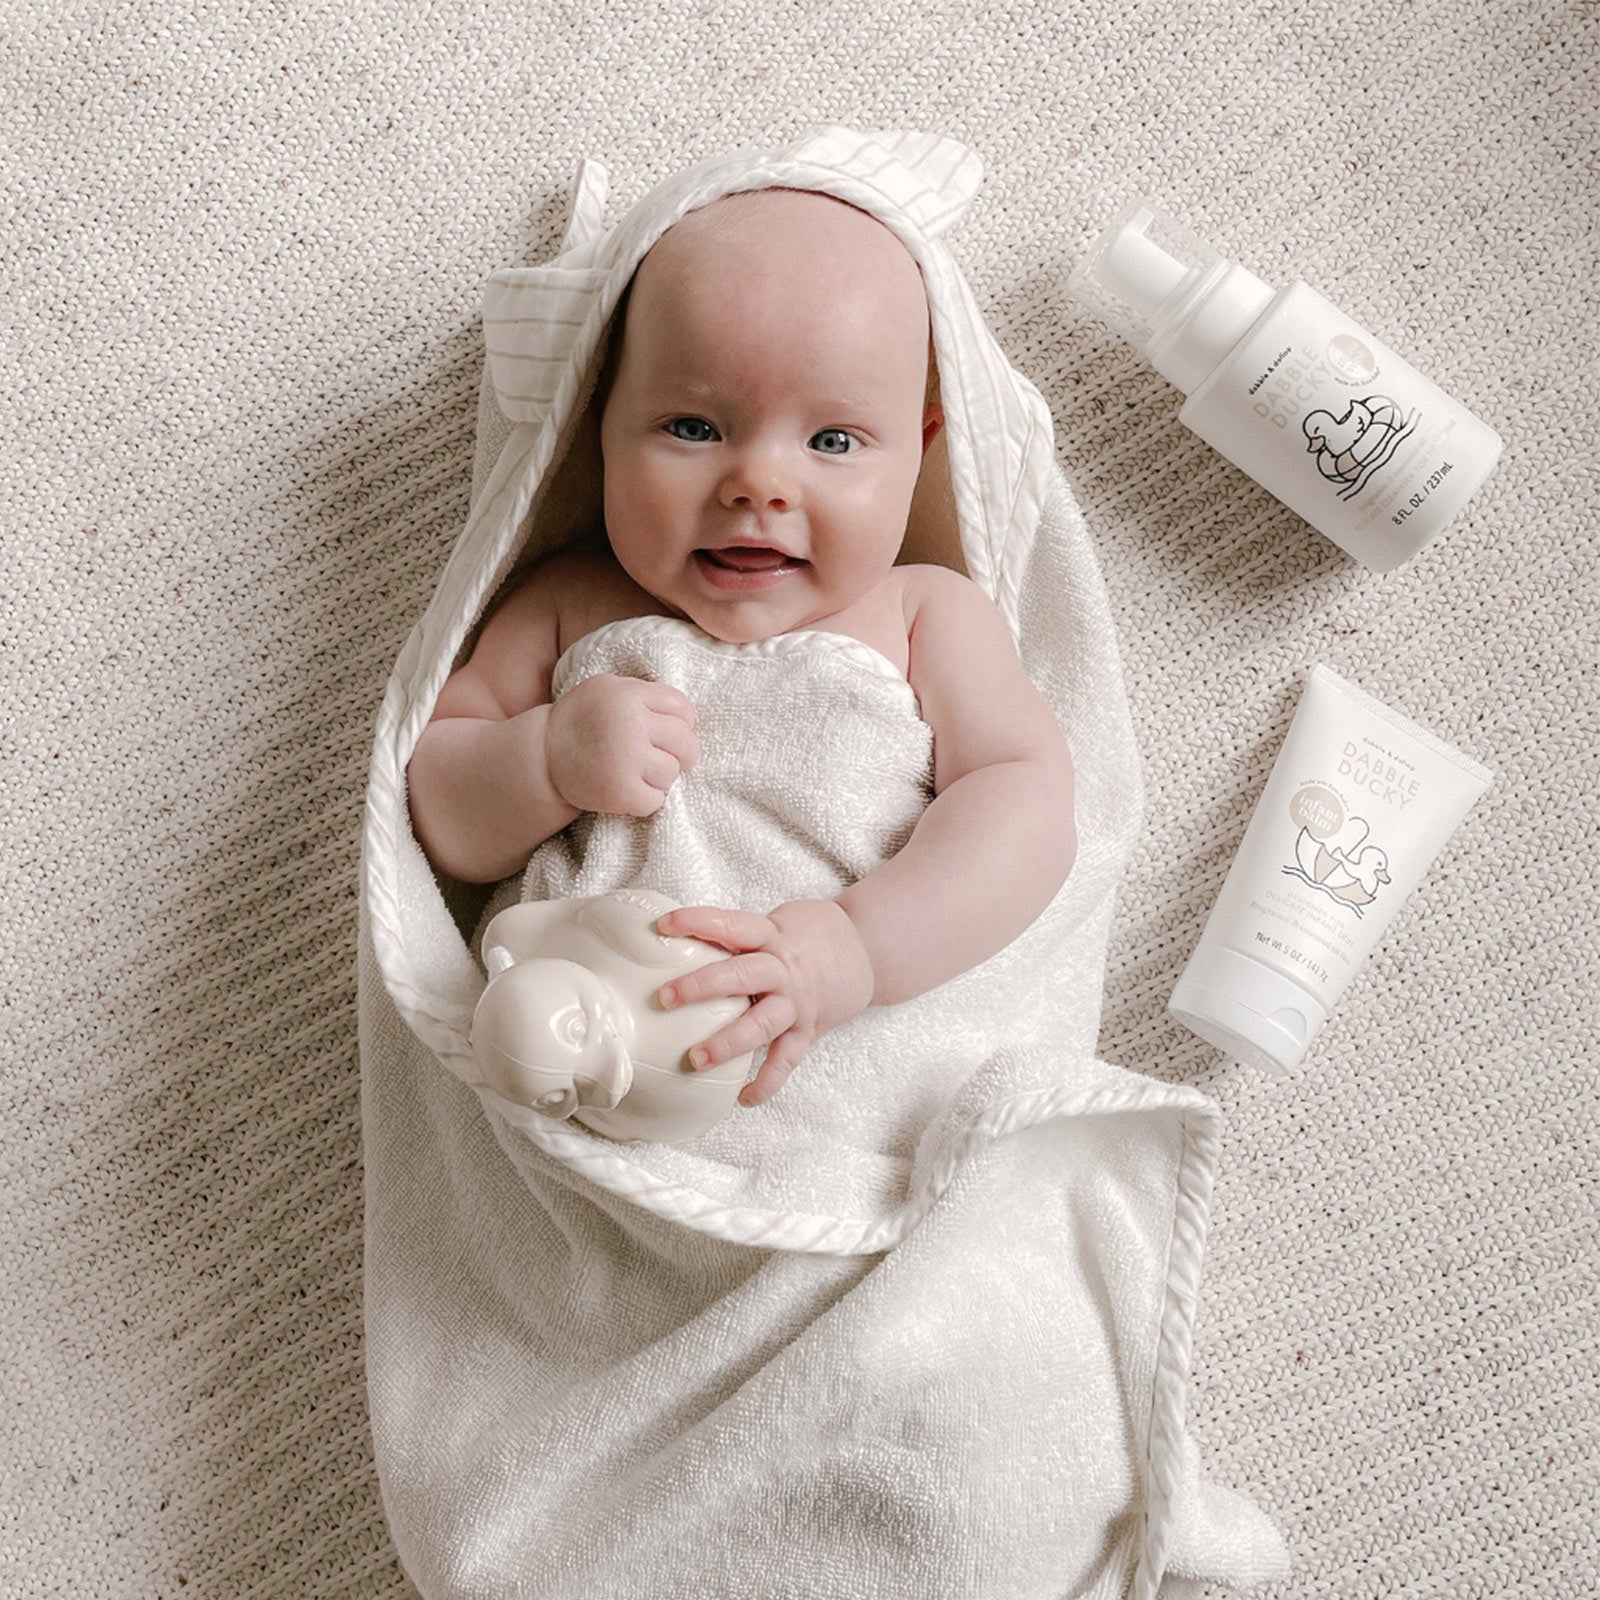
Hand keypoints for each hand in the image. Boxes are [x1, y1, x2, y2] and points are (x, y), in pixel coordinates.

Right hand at [544, 674, 699, 816]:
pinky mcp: (620, 792)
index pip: (683, 708)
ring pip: (672, 772)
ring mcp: (625, 759)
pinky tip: (631, 791)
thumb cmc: (582, 721)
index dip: (684, 723)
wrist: (542, 757)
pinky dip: (647, 800)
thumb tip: (687, 715)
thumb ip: (644, 694)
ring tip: (640, 773)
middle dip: (683, 754)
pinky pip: (657, 800)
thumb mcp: (607, 689)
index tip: (670, 734)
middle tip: (667, 759)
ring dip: (661, 777)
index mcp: (628, 695)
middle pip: (685, 742)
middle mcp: (629, 724)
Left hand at [653, 899, 875, 1106]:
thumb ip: (738, 935)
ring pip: (761, 1024)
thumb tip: (679, 941)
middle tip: (665, 997)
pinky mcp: (808, 1030)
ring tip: (696, 1060)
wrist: (866, 949)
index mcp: (771, 936)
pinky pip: (786, 1060)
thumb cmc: (807, 935)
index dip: (698, 922)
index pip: (731, 924)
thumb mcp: (775, 923)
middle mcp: (783, 970)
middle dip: (702, 986)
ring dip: (728, 1042)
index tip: (664, 926)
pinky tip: (743, 1098)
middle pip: (741, 975)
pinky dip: (766, 1082)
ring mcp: (796, 1003)